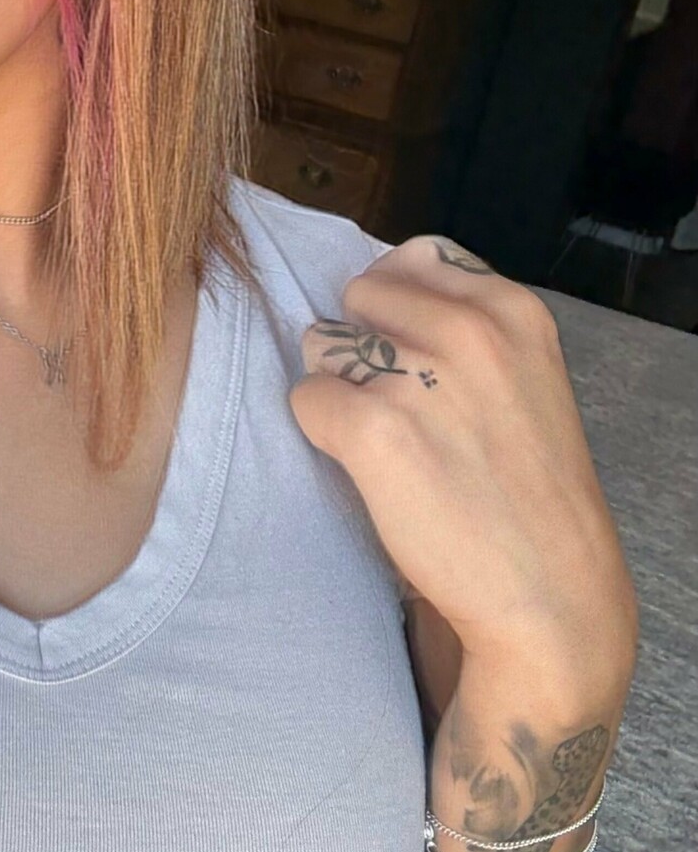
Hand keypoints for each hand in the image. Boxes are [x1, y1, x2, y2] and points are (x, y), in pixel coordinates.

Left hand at [289, 235, 637, 720]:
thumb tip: (377, 289)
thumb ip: (464, 324)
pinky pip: (304, 399)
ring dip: (340, 389)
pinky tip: (370, 470)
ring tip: (392, 442)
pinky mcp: (371, 427)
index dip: (397, 310)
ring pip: (322, 346)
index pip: (409, 258)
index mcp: (510, 308)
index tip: (417, 358)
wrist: (548, 593)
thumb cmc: (525, 489)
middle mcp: (467, 328)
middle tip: (401, 408)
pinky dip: (323, 434)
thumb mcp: (523, 377)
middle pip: (356, 296)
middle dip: (362, 346)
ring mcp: (417, 376)